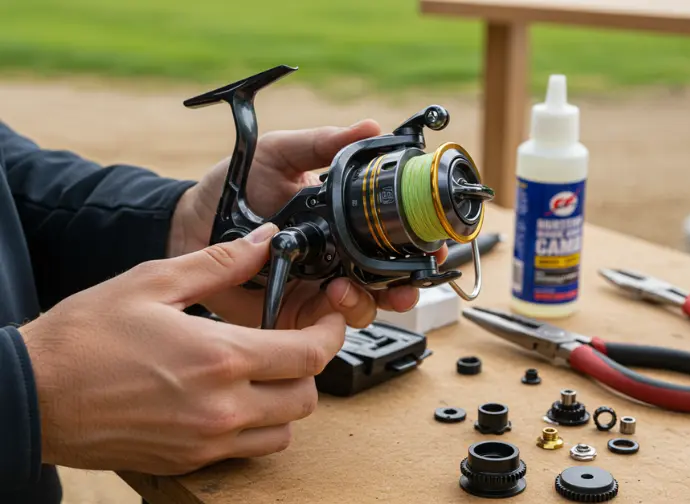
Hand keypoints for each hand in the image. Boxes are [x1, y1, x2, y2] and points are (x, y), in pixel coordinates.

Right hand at [19, 226, 344, 474]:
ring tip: (266, 369)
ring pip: (286, 429)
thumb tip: (264, 243)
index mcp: (220, 357)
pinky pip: (251, 450)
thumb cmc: (86, 337)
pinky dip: (260, 425)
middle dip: (311, 363)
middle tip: (294, 338)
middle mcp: (222, 407)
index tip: (328, 316)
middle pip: (307, 395)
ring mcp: (207, 440)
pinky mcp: (190, 459)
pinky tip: (236, 398)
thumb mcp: (154, 282)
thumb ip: (220, 264)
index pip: (309, 353)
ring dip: (289, 397)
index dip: (330, 331)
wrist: (34, 394)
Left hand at [170, 120, 446, 328]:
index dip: (415, 247)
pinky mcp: (293, 314)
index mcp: (341, 223)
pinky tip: (328, 301)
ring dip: (367, 303)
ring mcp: (316, 288)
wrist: (191, 223)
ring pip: (362, 308)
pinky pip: (324, 327)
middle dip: (404, 288)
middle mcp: (336, 258)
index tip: (429, 249)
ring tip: (346, 288)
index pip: (389, 239)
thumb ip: (323, 145)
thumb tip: (369, 127)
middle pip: (387, 281)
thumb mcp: (281, 155)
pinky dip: (334, 320)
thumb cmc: (235, 187)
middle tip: (404, 284)